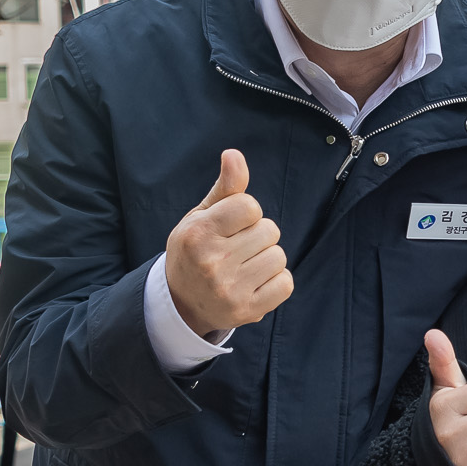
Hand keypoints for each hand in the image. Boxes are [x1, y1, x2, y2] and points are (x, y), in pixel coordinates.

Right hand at [163, 149, 293, 336]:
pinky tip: (254, 282)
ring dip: (267, 257)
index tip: (231, 225)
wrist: (181, 302)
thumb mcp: (201, 217)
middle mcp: (212, 262)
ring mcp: (230, 289)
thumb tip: (234, 154)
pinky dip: (276, 281)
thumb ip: (224, 188)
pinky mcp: (247, 311)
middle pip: (269, 230)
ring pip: (278, 256)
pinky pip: (285, 283)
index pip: (250, 206)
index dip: (246, 213)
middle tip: (236, 248)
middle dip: (257, 235)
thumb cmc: (195, 250)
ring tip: (243, 266)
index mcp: (198, 233)